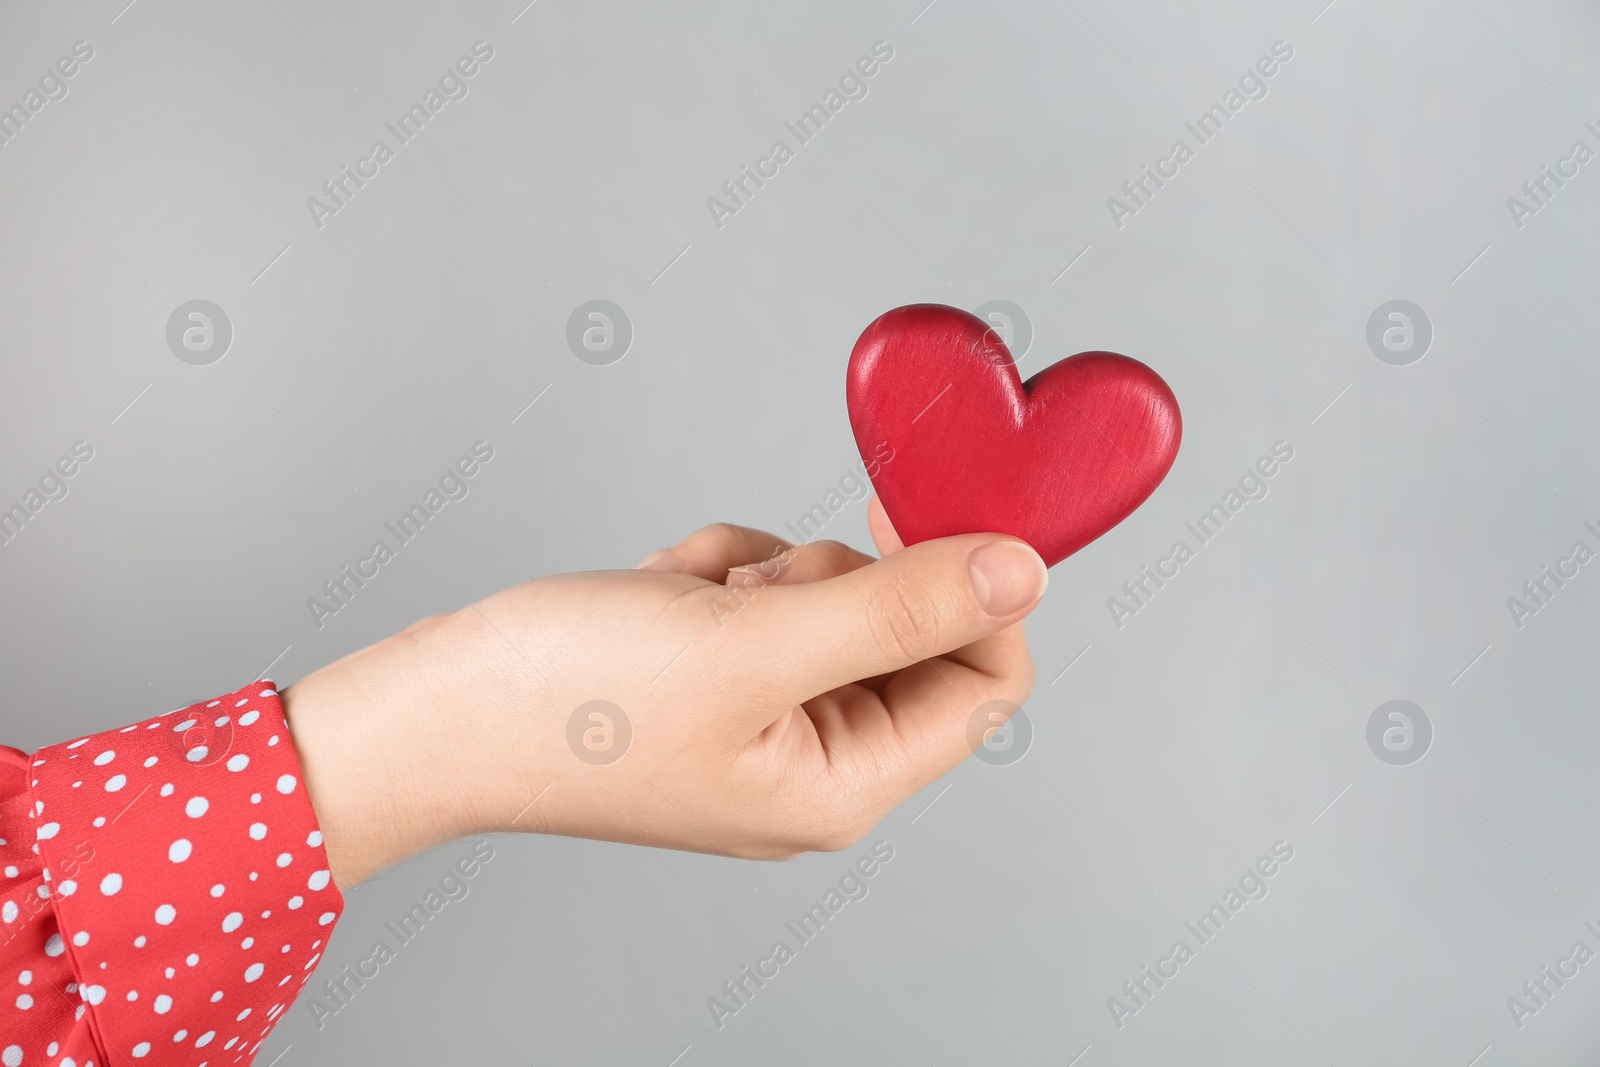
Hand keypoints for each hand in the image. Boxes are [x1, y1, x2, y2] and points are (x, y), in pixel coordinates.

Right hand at [283, 498, 1044, 886]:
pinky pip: (761, 588)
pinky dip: (716, 573)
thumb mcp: (753, 645)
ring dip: (760, 571)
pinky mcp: (711, 673)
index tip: (927, 510)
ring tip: (687, 601)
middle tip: (757, 589)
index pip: (981, 682)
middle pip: (903, 632)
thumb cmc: (567, 703)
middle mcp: (811, 759)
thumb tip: (1022, 572)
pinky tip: (659, 596)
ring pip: (826, 596)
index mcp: (842, 783)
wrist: (432, 710)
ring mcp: (758, 715)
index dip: (976, 592)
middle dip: (831, 580)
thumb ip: (898, 608)